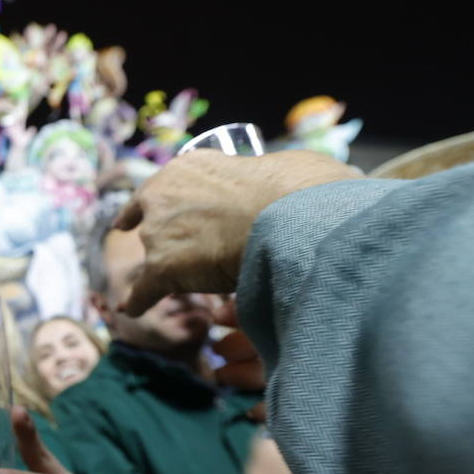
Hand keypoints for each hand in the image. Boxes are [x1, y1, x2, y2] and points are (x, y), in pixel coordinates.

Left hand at [113, 150, 362, 315]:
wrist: (284, 213)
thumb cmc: (295, 188)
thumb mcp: (286, 167)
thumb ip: (286, 177)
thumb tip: (341, 180)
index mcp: (189, 165)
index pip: (163, 187)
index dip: (159, 203)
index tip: (150, 211)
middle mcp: (162, 194)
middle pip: (153, 220)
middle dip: (163, 235)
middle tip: (177, 249)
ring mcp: (158, 232)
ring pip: (152, 255)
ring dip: (162, 269)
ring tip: (165, 284)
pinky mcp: (162, 267)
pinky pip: (143, 290)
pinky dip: (138, 300)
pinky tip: (132, 308)